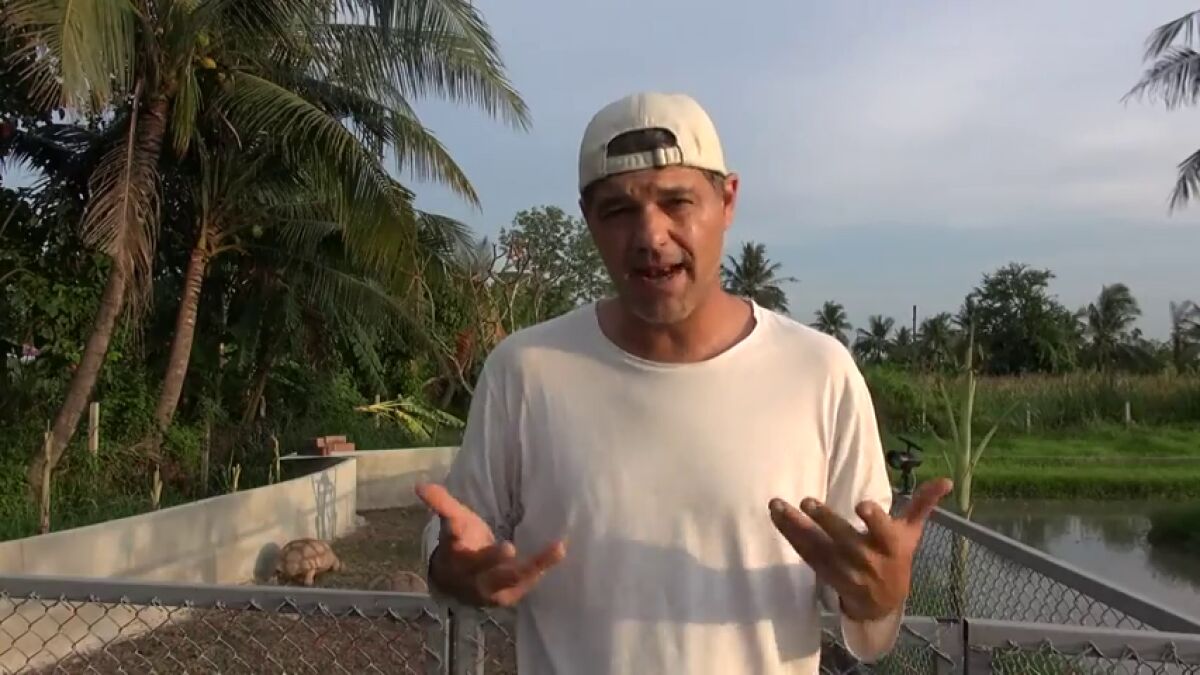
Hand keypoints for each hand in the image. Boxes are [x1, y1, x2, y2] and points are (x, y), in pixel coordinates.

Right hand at [415, 482, 565, 607]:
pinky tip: (557, 554)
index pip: (453, 541)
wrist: (461, 583)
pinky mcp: (508, 596)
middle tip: (508, 547)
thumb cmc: (463, 544)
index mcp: (455, 552)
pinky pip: (525, 584)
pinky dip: (541, 570)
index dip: (455, 534)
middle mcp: (470, 575)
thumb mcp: (454, 521)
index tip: (457, 526)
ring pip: (510, 579)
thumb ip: (441, 503)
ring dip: (533, 566)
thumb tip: (419, 486)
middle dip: (493, 559)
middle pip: (481, 568)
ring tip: (557, 549)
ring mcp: (489, 589)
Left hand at [768, 477, 952, 621]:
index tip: (863, 505)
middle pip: (844, 540)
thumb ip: (923, 504)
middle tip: (807, 502)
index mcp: (890, 546)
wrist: (882, 603)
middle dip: (826, 521)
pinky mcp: (825, 574)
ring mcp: (843, 569)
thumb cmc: (897, 558)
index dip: (874, 519)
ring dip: (796, 527)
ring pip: (818, 547)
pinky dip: (790, 536)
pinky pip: (806, 554)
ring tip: (777, 506)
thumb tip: (946, 480)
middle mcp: (867, 559)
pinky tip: (776, 517)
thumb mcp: (912, 533)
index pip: (883, 531)